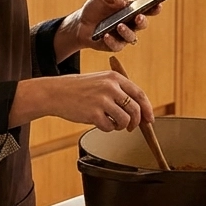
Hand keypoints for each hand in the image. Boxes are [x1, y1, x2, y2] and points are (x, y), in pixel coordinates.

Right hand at [8, 71, 153, 132]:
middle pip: (135, 109)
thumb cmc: (79, 89)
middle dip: (136, 122)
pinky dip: (107, 129)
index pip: (139, 94)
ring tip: (112, 123)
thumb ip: (120, 92)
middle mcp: (110, 87)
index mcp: (114, 77)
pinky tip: (99, 122)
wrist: (56, 92)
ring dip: (121, 126)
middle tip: (131, 127)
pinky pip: (109, 127)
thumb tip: (139, 111)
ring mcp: (102, 100)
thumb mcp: (101, 81)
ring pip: (125, 120)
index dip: (147, 109)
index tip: (149, 119)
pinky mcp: (93, 113)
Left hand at [53, 0, 162, 59]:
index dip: (155, 7)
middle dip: (142, 21)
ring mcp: (123, 36)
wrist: (81, 22)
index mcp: (132, 10)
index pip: (147, 9)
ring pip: (131, 37)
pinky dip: (112, 41)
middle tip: (138, 17)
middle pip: (142, 24)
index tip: (158, 5)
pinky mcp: (114, 45)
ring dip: (126, 31)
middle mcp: (131, 24)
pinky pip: (117, 46)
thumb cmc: (96, 7)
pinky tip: (106, 35)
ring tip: (119, 25)